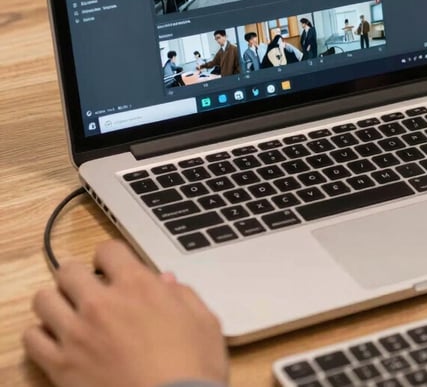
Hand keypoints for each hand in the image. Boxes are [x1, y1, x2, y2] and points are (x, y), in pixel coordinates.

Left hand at [23, 241, 227, 386]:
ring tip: (72, 315)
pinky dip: (42, 336)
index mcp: (138, 286)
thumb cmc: (195, 367)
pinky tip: (60, 342)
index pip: (108, 250)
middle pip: (68, 270)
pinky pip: (31, 339)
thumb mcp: (204, 322)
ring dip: (57, 303)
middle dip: (80, 277)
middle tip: (92, 291)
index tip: (117, 271)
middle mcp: (102, 303)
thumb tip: (166, 282)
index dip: (113, 258)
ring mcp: (77, 334)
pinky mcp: (61, 366)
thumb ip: (183, 295)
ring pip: (44, 300)